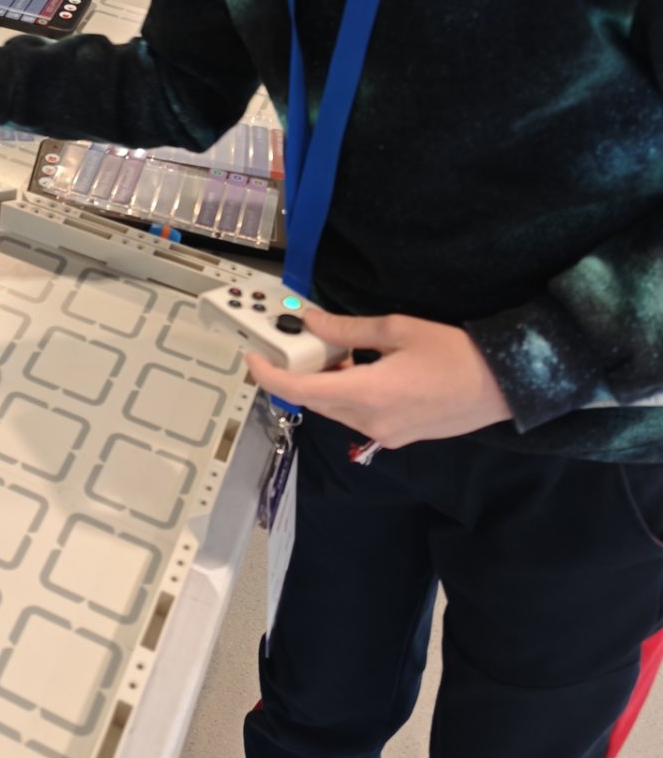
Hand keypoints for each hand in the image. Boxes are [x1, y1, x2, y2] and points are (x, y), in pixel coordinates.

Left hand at [244, 308, 511, 447]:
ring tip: (337, 351)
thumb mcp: (396, 330)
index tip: (252, 358)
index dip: (268, 375)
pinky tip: (362, 369)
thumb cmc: (455, 353)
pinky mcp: (400, 436)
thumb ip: (346, 330)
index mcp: (366, 395)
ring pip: (337, 410)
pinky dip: (349, 394)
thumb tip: (310, 320)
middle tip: (301, 342)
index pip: (299, 390)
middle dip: (300, 373)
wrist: (506, 384)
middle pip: (315, 401)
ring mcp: (386, 434)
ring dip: (327, 383)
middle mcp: (370, 422)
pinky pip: (359, 417)